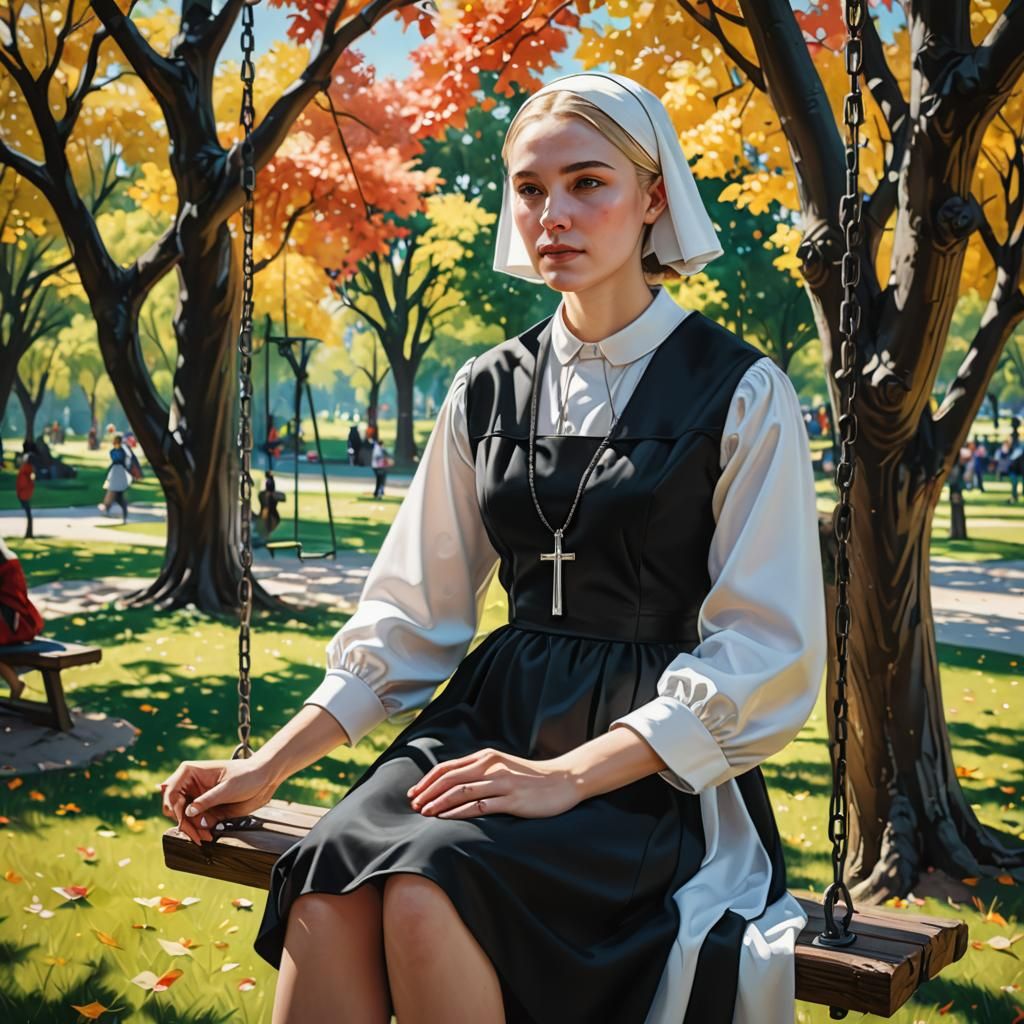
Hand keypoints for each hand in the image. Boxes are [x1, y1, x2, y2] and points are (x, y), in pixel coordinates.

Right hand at [158, 758, 279, 844]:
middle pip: (173, 806)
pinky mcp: (205, 808)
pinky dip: (198, 830)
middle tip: (197, 834)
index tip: (184, 820)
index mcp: (191, 772)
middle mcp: (190, 784)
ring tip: (205, 837)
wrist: (264, 779)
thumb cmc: (247, 775)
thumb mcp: (228, 788)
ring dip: (191, 829)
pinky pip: (195, 822)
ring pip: (183, 817)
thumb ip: (207, 800)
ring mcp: (197, 797)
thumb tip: (188, 812)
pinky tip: (207, 835)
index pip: (171, 790)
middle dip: (183, 822)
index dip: (174, 807)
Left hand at [406, 748, 580, 819]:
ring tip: (424, 812)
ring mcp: (501, 783)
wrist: (563, 780)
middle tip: (413, 806)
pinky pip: (480, 805)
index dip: (427, 780)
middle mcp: (490, 766)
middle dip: (428, 792)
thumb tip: (452, 782)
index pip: (447, 767)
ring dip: (439, 802)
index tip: (414, 793)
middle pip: (450, 778)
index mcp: (485, 757)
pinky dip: (459, 811)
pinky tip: (446, 818)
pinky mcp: (512, 799)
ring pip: (461, 790)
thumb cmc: (530, 777)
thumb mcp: (502, 767)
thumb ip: (480, 771)